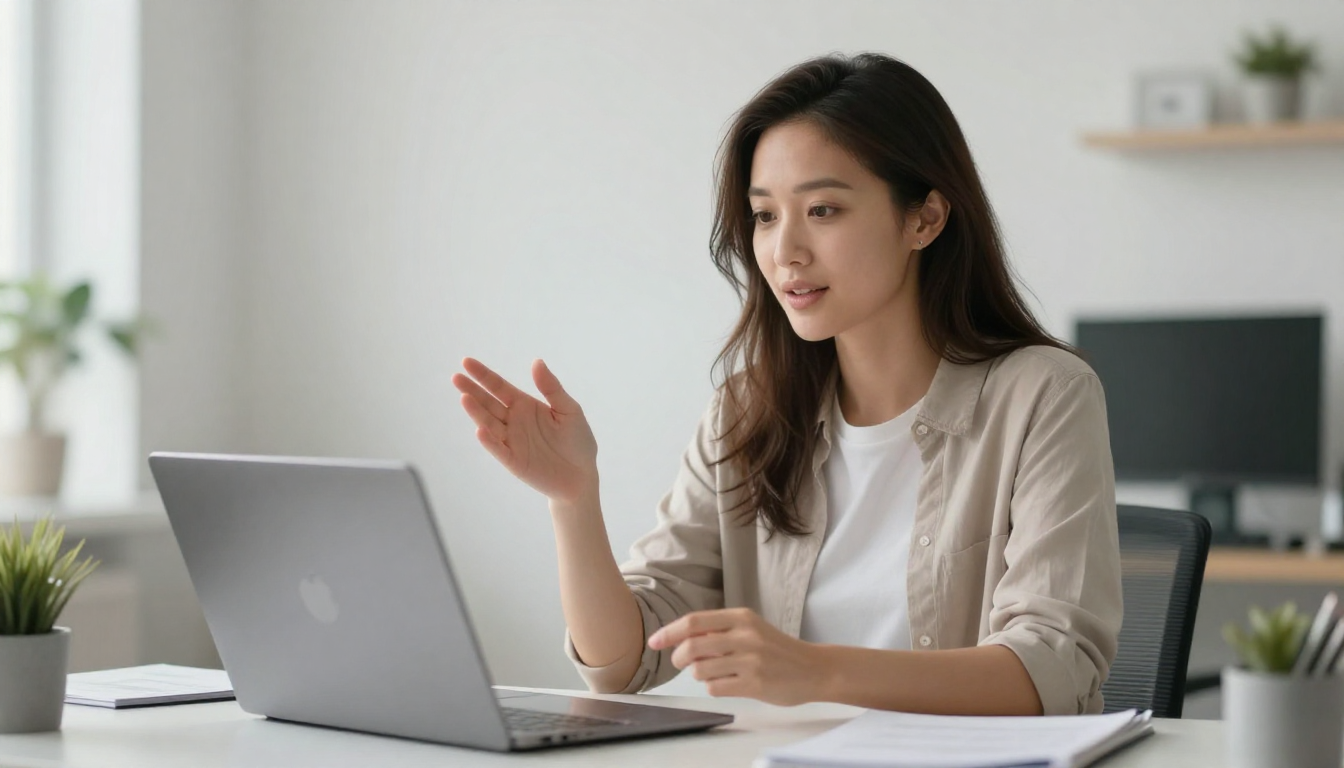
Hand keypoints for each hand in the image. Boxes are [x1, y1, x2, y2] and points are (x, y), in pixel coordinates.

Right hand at [451, 357, 598, 504]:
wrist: (582, 475)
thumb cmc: (577, 440)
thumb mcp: (569, 409)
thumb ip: (551, 388)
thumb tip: (537, 362)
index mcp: (524, 405)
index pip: (499, 387)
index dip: (483, 375)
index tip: (466, 362)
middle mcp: (513, 421)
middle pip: (488, 403)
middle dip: (472, 390)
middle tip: (456, 377)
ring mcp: (511, 441)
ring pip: (489, 424)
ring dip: (477, 412)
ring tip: (464, 398)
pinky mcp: (513, 461)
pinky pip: (498, 449)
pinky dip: (489, 441)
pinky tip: (480, 429)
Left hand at [647, 608, 828, 705]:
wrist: (814, 669)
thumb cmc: (778, 649)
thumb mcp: (751, 628)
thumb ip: (720, 629)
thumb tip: (681, 635)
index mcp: (741, 618)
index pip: (694, 621)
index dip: (668, 632)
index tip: (654, 642)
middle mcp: (745, 636)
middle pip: (691, 646)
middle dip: (678, 658)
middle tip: (681, 663)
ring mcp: (750, 661)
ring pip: (700, 670)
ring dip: (698, 675)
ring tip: (713, 673)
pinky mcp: (754, 683)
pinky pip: (714, 688)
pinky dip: (712, 688)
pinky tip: (726, 683)